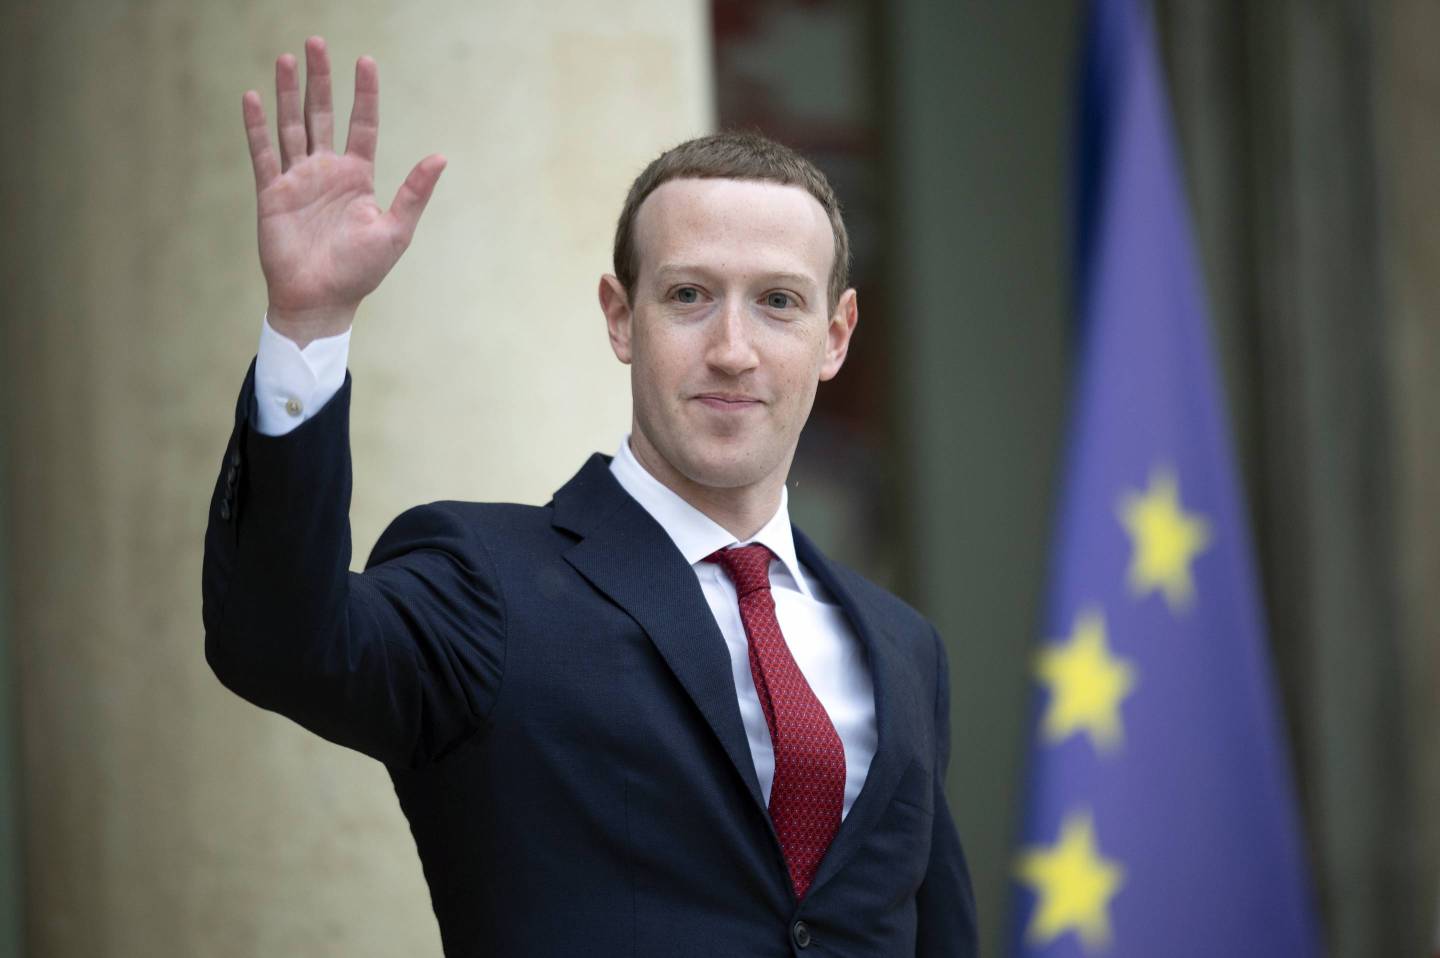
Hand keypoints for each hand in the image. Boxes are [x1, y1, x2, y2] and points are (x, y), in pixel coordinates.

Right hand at [242, 37, 444, 346]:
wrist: (321, 300)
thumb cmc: (360, 272)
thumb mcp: (395, 230)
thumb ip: (414, 192)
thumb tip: (441, 157)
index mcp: (358, 177)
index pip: (362, 124)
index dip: (364, 94)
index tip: (365, 60)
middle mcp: (327, 172)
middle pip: (322, 114)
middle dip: (319, 80)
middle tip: (315, 43)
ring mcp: (298, 180)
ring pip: (291, 125)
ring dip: (287, 93)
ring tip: (286, 58)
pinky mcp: (272, 193)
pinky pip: (264, 153)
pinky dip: (257, 126)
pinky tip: (254, 97)